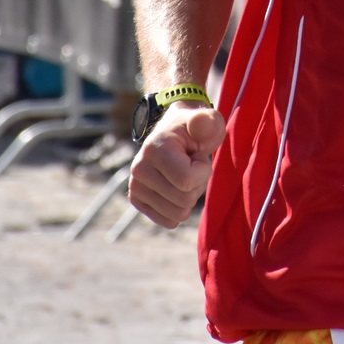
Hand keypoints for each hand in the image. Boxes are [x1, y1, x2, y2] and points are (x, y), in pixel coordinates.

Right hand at [129, 104, 225, 227]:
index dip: (202, 171)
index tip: (197, 156)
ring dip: (190, 196)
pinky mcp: (137, 200)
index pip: (186, 181)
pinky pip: (168, 221)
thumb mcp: (208, 122)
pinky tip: (177, 188)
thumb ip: (208, 121)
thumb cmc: (196, 129)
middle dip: (197, 184)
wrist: (175, 133)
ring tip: (185, 174)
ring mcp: (135, 186)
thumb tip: (200, 122)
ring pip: (178, 214)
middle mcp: (138, 169)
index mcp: (154, 149)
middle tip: (191, 165)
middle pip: (183, 200)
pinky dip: (180, 208)